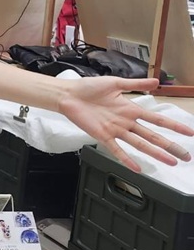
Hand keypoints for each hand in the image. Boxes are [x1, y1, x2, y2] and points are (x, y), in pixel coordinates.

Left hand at [56, 77, 192, 171]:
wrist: (69, 94)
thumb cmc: (89, 87)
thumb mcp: (116, 83)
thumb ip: (136, 84)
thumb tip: (157, 81)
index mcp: (131, 109)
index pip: (157, 119)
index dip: (174, 126)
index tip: (189, 133)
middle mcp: (126, 122)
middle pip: (153, 136)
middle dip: (170, 146)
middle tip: (186, 156)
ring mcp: (115, 130)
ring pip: (140, 144)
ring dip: (155, 153)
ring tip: (170, 161)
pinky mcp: (102, 135)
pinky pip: (116, 149)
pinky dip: (126, 159)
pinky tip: (137, 168)